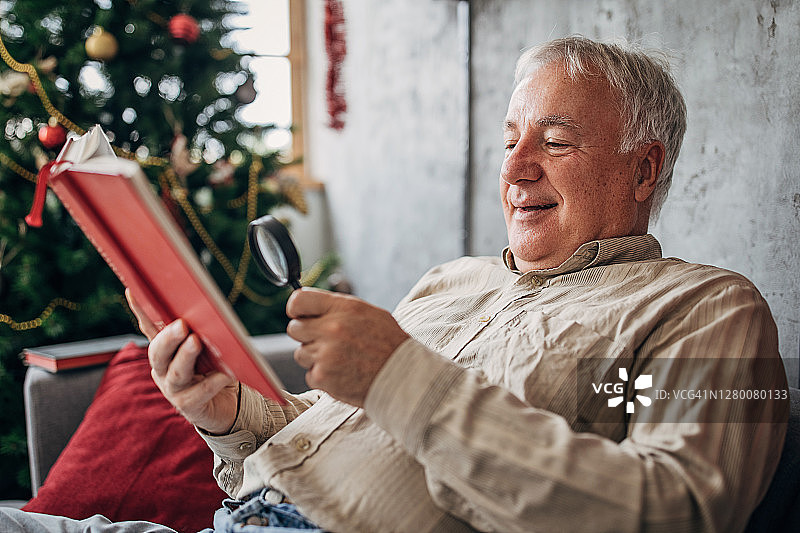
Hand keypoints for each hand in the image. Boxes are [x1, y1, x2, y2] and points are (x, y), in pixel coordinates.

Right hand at [125, 289, 238, 433]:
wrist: (224, 405)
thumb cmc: (213, 370)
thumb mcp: (206, 348)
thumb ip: (200, 332)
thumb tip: (205, 309)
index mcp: (164, 352)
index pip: (150, 329)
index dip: (141, 312)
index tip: (133, 292)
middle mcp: (163, 370)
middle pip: (157, 353)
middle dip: (168, 338)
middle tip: (182, 325)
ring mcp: (173, 390)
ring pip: (176, 373)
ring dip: (186, 356)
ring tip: (196, 342)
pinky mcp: (189, 406)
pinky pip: (199, 393)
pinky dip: (213, 381)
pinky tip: (226, 374)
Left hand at [286, 288, 409, 406]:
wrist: (403, 376)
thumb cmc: (388, 343)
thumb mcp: (367, 313)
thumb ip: (337, 308)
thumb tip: (309, 308)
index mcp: (343, 308)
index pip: (298, 301)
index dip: (297, 310)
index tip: (302, 316)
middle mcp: (331, 328)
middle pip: (294, 328)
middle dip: (307, 335)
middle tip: (326, 341)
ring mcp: (325, 354)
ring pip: (300, 353)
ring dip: (315, 357)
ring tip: (340, 359)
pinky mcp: (323, 377)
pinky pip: (310, 374)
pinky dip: (323, 376)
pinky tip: (343, 373)